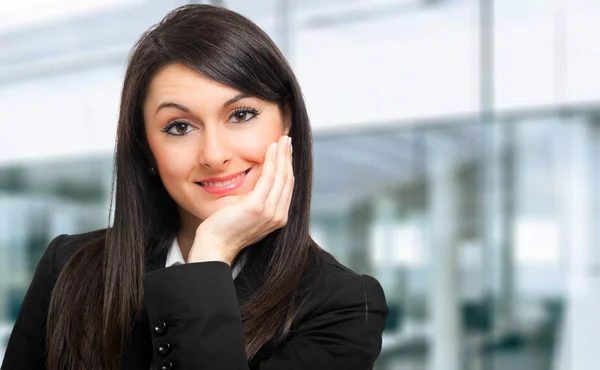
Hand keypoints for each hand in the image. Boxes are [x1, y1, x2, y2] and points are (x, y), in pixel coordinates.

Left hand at [188, 135, 293, 264]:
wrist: (215, 245)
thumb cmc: (227, 229)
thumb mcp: (248, 213)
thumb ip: (258, 200)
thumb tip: (260, 181)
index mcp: (278, 217)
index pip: (287, 187)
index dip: (288, 167)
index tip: (286, 151)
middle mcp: (278, 216)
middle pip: (288, 179)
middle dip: (288, 157)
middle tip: (287, 140)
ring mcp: (269, 212)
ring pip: (281, 176)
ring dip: (282, 155)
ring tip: (281, 140)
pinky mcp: (257, 207)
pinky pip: (269, 178)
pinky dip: (272, 161)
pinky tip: (271, 149)